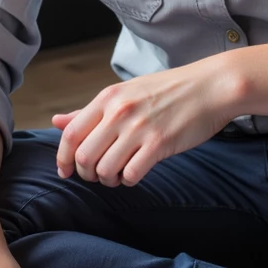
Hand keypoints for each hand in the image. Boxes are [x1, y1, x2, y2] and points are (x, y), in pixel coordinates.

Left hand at [53, 59, 239, 186]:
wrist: (211, 87)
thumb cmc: (168, 90)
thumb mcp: (125, 93)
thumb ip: (90, 111)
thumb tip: (56, 122)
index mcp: (108, 98)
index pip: (70, 135)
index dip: (62, 158)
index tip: (65, 171)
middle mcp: (119, 112)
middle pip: (84, 156)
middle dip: (85, 174)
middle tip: (97, 175)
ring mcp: (139, 128)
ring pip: (104, 169)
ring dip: (107, 179)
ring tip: (117, 175)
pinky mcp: (159, 144)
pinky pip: (130, 174)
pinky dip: (128, 180)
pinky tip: (135, 173)